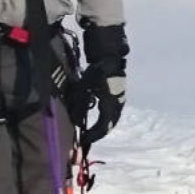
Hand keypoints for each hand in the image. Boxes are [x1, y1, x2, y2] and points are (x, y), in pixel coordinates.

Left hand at [79, 22, 127, 144]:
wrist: (109, 53)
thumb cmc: (96, 70)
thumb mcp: (84, 87)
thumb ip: (79, 104)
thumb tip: (74, 120)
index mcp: (110, 103)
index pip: (104, 125)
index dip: (94, 134)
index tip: (84, 140)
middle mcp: (118, 102)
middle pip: (111, 122)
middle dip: (100, 131)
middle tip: (89, 137)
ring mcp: (120, 96)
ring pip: (113, 115)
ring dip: (104, 123)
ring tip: (94, 129)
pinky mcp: (118, 91)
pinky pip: (113, 108)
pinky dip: (106, 115)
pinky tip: (99, 114)